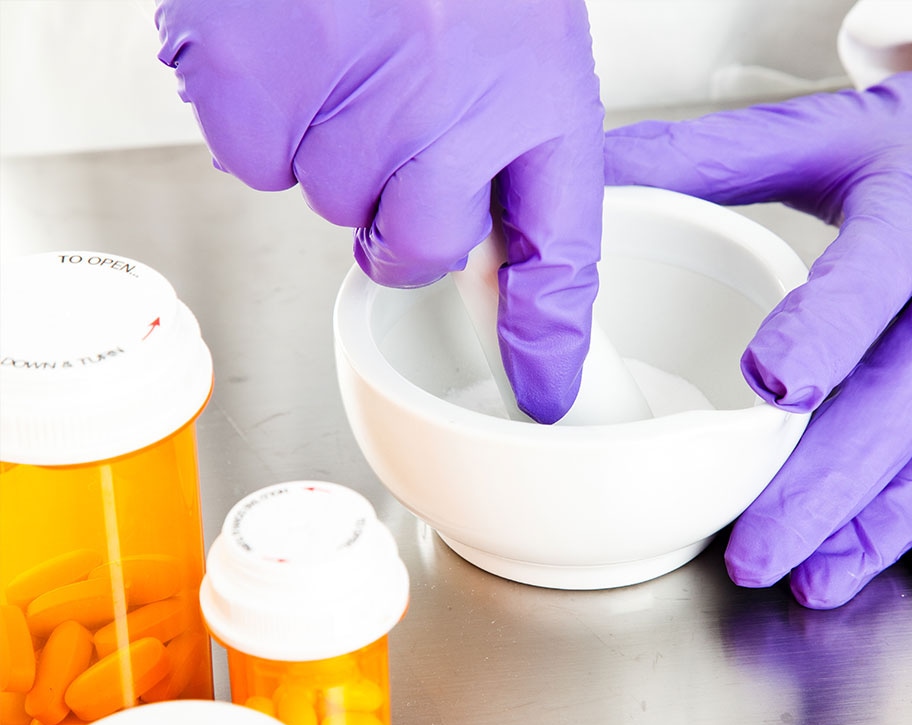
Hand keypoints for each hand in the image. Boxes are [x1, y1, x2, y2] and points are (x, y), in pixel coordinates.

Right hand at [155, 0, 603, 422]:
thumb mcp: (523, 45)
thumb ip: (518, 165)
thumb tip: (507, 297)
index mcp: (538, 91)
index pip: (560, 253)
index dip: (549, 340)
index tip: (542, 394)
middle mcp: (453, 103)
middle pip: (415, 247)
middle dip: (404, 209)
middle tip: (401, 120)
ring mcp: (350, 93)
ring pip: (329, 204)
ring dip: (332, 151)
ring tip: (350, 57)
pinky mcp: (252, 79)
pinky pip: (254, 162)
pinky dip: (264, 120)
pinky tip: (295, 50)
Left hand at [604, 45, 911, 607]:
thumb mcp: (820, 133)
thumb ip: (711, 159)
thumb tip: (600, 175)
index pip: (870, 276)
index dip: (824, 333)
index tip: (768, 387)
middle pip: (907, 396)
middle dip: (827, 486)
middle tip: (756, 552)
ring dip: (886, 524)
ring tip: (817, 578)